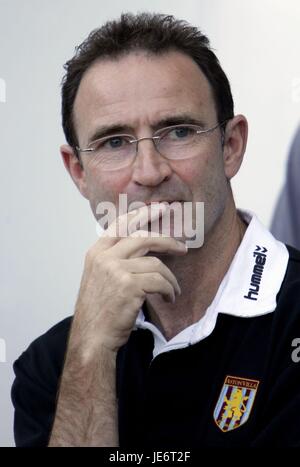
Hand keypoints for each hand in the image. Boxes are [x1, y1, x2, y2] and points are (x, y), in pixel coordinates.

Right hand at [72, 204, 186, 356]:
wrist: (92, 338)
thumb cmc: (100, 311)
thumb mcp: (100, 278)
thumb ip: (115, 259)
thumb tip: (142, 246)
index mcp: (96, 252)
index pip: (121, 224)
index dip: (142, 215)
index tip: (160, 209)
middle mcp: (104, 257)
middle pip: (143, 237)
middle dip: (167, 241)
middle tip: (183, 248)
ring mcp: (116, 270)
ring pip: (156, 264)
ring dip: (170, 279)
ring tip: (172, 290)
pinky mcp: (129, 285)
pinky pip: (160, 281)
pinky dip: (169, 290)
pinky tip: (169, 298)